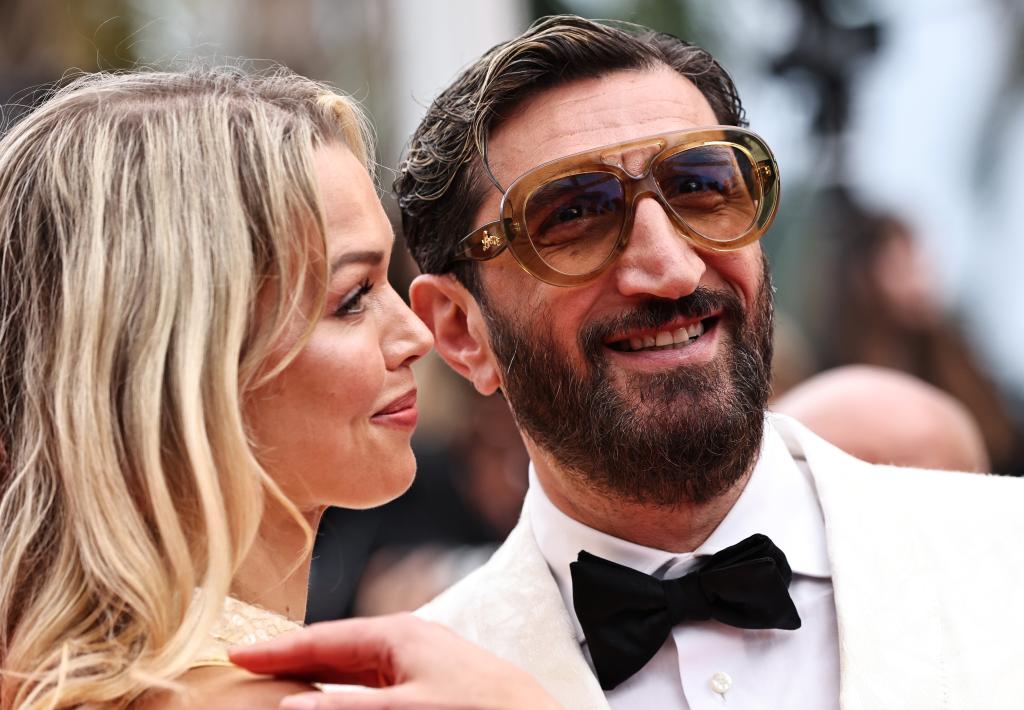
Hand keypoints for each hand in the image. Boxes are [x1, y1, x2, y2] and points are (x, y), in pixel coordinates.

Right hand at [228, 613, 559, 709]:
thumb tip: (292, 704)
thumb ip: (348, 708)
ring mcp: (420, 664)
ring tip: (278, 687)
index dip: (278, 649)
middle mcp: (407, 643)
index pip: (323, 638)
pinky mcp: (432, 686)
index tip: (236, 655)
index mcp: (399, 635)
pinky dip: (345, 692)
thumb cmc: (481, 709)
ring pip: (353, 669)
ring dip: (317, 679)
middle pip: (335, 650)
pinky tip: (332, 701)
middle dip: (293, 661)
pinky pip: (374, 686)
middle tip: (248, 671)